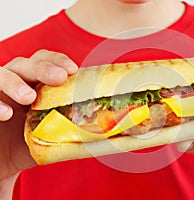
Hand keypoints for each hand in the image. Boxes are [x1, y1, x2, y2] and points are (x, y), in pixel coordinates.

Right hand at [0, 50, 77, 181]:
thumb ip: (74, 132)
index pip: (46, 62)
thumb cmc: (30, 144)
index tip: (73, 69)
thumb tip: (112, 137)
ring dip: (15, 82)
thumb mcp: (53, 137)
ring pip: (1, 74)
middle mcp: (16, 83)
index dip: (58, 61)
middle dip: (44, 67)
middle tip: (59, 77)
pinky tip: (5, 114)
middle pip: (27, 63)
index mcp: (36, 85)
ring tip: (29, 97)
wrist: (3, 163)